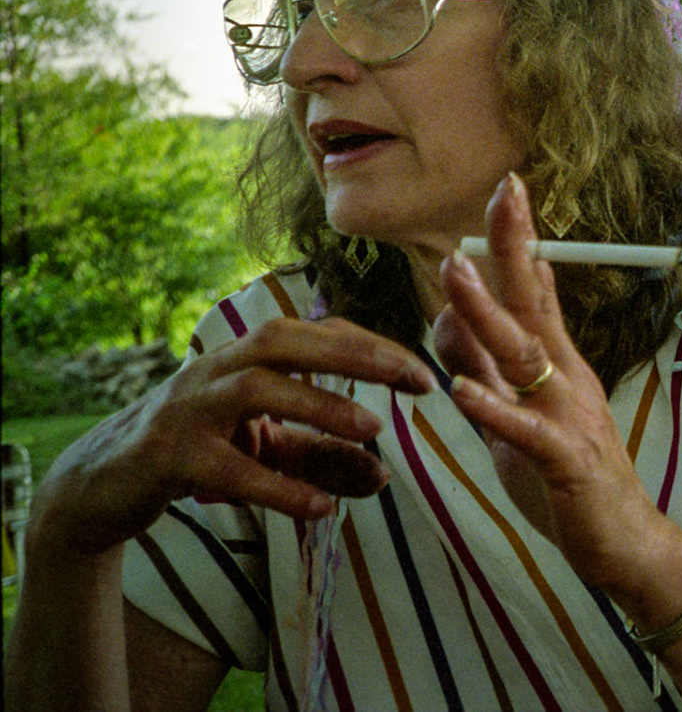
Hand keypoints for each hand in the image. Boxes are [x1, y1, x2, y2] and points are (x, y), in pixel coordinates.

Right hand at [31, 316, 434, 557]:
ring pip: (255, 389)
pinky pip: (227, 467)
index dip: (371, 345)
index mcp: (244, 356)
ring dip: (318, 404)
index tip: (424, 372)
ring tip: (372, 430)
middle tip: (414, 380)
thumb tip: (384, 476)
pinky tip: (321, 506)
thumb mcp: (266, 451)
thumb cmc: (196, 452)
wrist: (99, 486)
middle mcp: (215, 369)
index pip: (316, 333)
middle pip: (286, 341)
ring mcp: (187, 409)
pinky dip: (277, 485)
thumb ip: (320, 457)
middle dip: (356, 354)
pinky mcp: (165, 456)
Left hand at [434, 173, 677, 588]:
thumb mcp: (516, 416)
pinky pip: (523, 430)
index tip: (508, 189)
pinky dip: (492, 409)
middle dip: (514, 248)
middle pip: (533, 303)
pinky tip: (459, 391)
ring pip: (522, 355)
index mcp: (555, 365)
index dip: (520, 241)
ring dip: (485, 312)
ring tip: (453, 273)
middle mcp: (565, 378)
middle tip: (501, 195)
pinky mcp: (565, 459)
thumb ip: (487, 368)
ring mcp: (568, 415)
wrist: (622, 539)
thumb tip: (458, 313)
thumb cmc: (568, 478)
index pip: (534, 291)